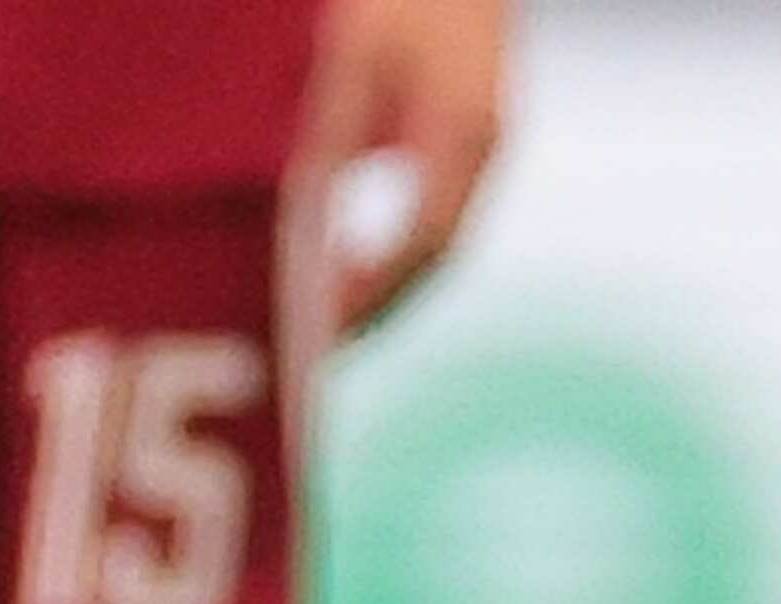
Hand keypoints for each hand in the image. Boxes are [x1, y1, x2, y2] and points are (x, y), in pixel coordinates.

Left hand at [295, 0, 506, 336]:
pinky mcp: (469, 131)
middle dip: (381, 308)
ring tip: (332, 335)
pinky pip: (436, 212)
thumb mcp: (349, 65)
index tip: (323, 336)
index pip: (423, 239)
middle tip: (321, 360)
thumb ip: (327, 144)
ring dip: (391, 288)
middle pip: (437, 253)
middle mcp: (483, 143)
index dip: (374, 292)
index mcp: (460, 129)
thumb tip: (297, 231)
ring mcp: (484, 139)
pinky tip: (351, 275)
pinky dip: (396, 254)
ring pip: (442, 239)